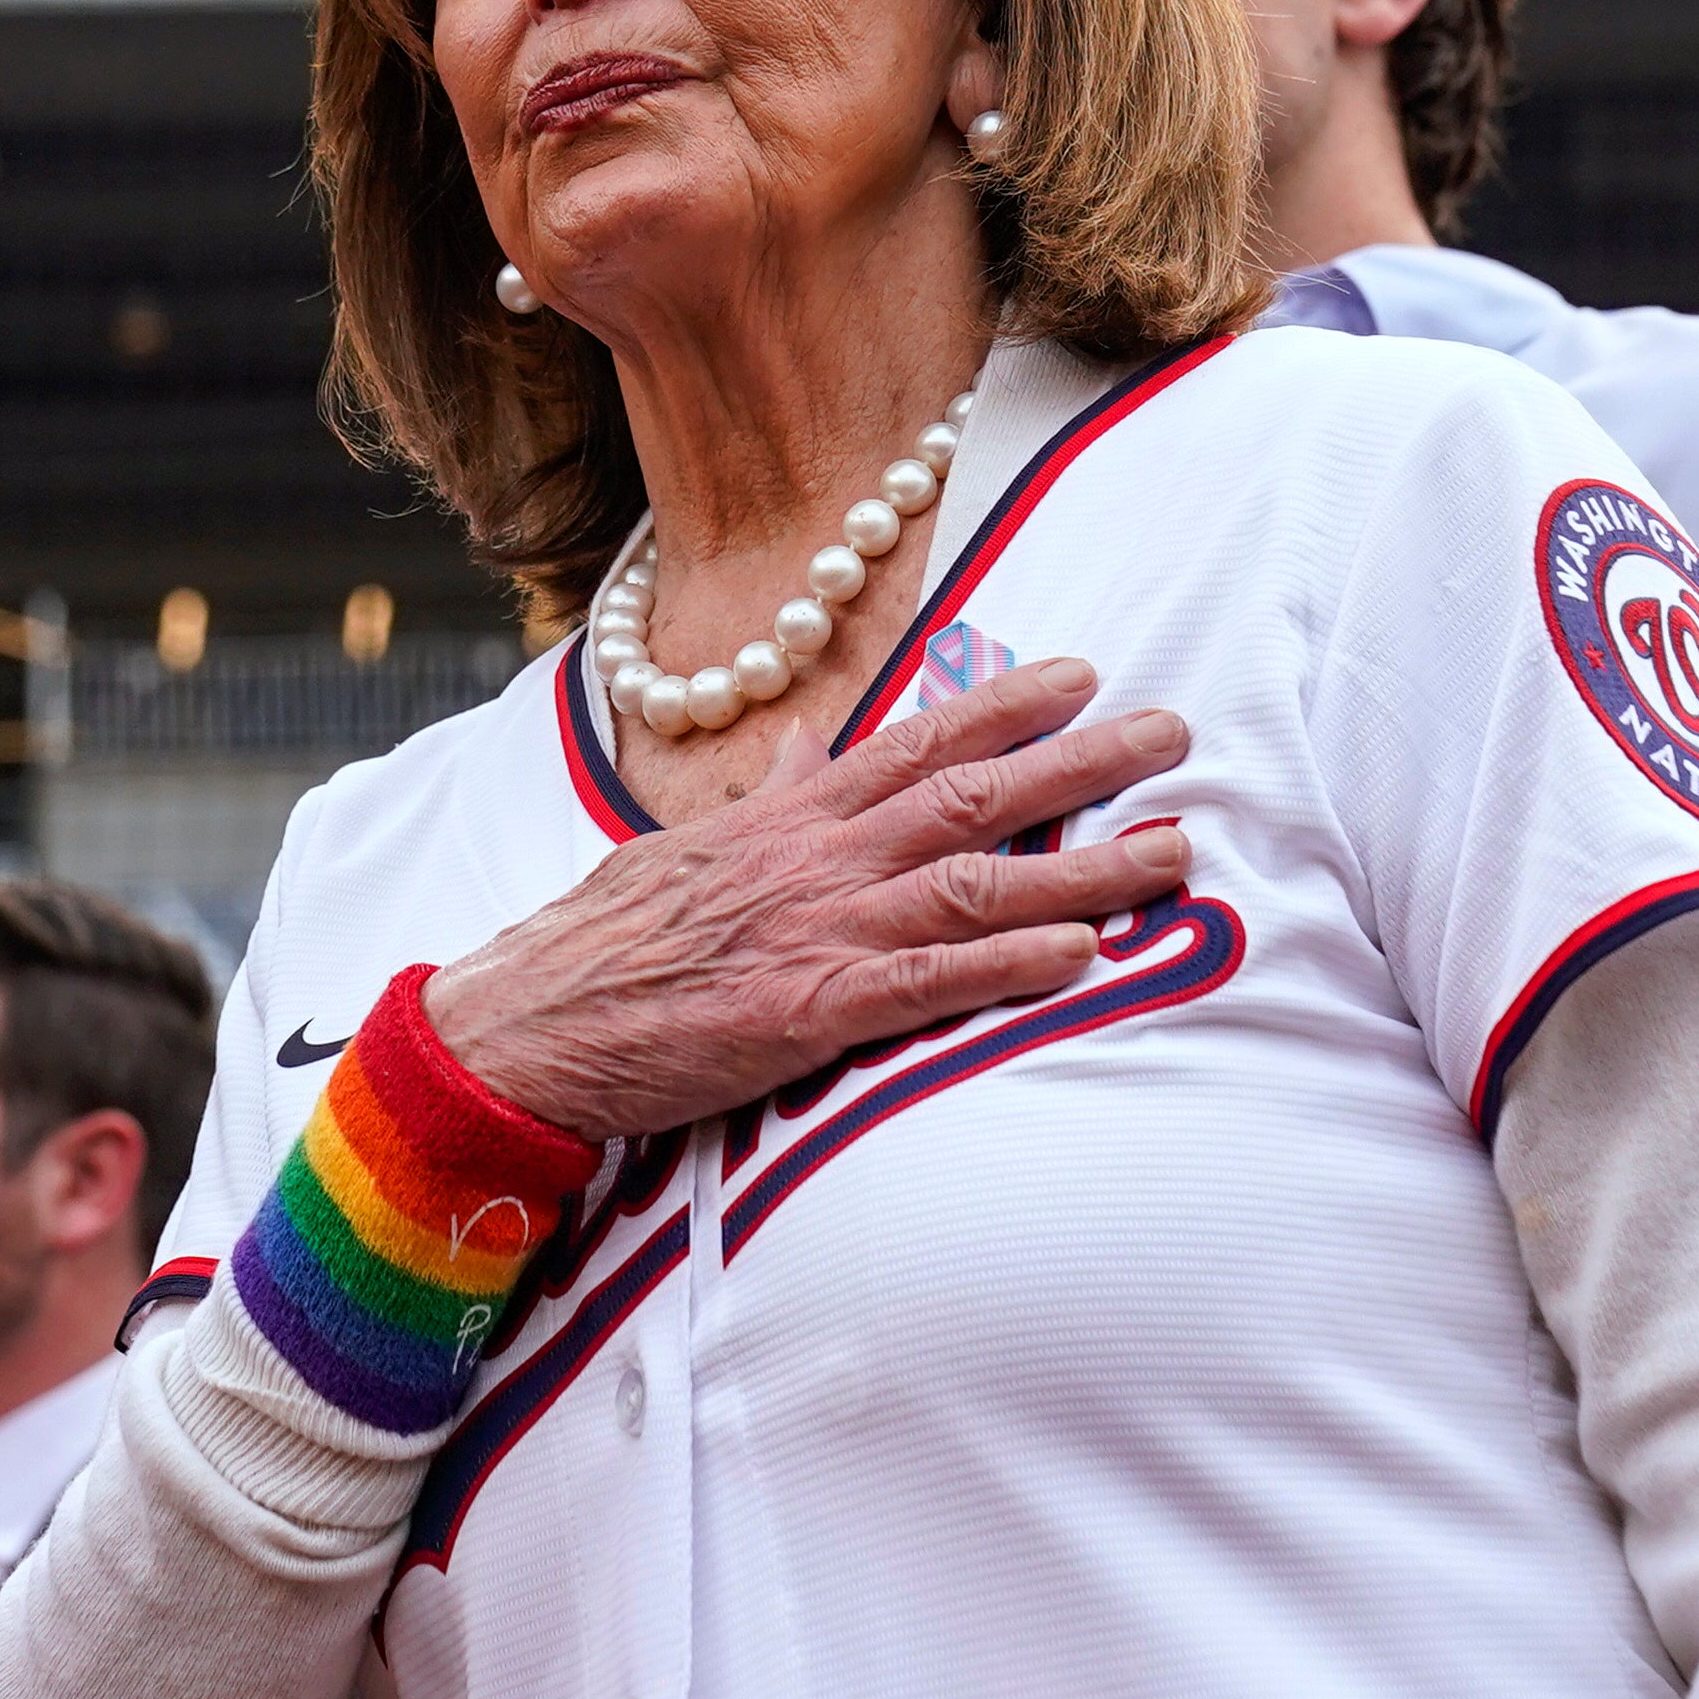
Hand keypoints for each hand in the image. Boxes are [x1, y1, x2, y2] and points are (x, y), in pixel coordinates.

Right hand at [424, 660, 1192, 1142]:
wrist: (524, 1024)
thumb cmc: (605, 945)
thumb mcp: (686, 848)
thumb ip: (767, 798)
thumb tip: (811, 747)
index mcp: (788, 818)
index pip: (913, 740)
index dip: (1005, 706)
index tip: (1083, 674)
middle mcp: (817, 859)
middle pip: (970, 794)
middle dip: (1080, 762)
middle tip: (1174, 733)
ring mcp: (818, 931)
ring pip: (974, 882)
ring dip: (1084, 865)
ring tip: (1174, 852)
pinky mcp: (810, 1012)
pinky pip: (929, 981)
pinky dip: (1009, 964)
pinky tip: (1083, 955)